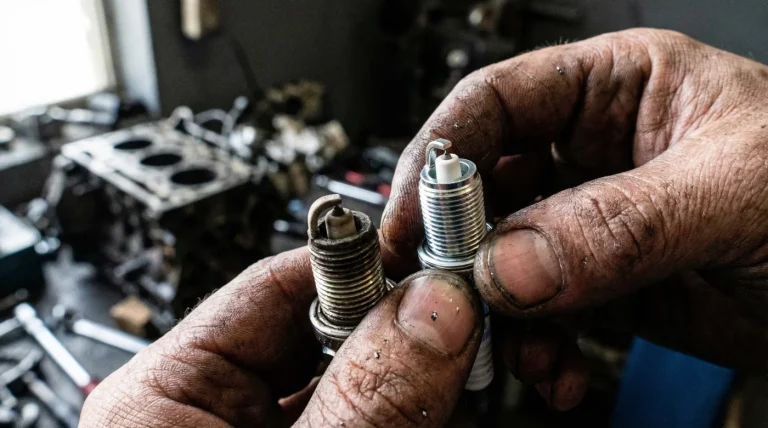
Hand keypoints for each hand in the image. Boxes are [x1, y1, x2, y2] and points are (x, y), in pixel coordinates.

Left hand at [80, 248, 483, 426]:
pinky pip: (362, 417)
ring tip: (464, 368)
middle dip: (400, 327)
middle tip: (463, 324)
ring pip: (356, 380)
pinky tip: (443, 404)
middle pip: (326, 332)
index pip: (276, 283)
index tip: (430, 261)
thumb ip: (364, 397)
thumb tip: (433, 311)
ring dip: (416, 372)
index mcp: (166, 394)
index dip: (361, 265)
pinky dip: (408, 410)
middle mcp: (209, 412)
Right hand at [381, 28, 767, 409]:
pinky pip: (541, 312)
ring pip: (504, 260)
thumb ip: (616, 224)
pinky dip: (536, 345)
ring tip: (514, 346)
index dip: (441, 156)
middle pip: (487, 188)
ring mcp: (592, 223)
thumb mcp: (735, 193)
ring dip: (497, 310)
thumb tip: (510, 262)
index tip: (413, 220)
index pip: (494, 102)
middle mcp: (593, 152)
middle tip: (452, 295)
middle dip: (464, 247)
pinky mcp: (604, 284)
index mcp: (616, 88)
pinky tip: (554, 367)